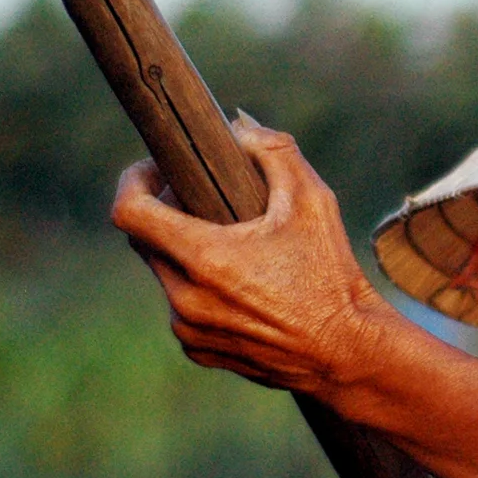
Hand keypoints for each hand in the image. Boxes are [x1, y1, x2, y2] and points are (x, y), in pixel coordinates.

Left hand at [108, 116, 477, 477]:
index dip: (134, 180)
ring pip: (164, 273)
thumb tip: (238, 124)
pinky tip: (238, 285)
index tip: (155, 170)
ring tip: (228, 243)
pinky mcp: (198, 350)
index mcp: (205, 258)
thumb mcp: (313, 201)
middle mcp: (186, 297)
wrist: (347, 352)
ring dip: (183, 251)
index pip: (129, 211)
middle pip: (146, 239)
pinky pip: (180, 308)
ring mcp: (188, 328)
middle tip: (198, 198)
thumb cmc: (331, 275)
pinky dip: (197, 288)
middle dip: (165, 212)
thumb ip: (274, 150)